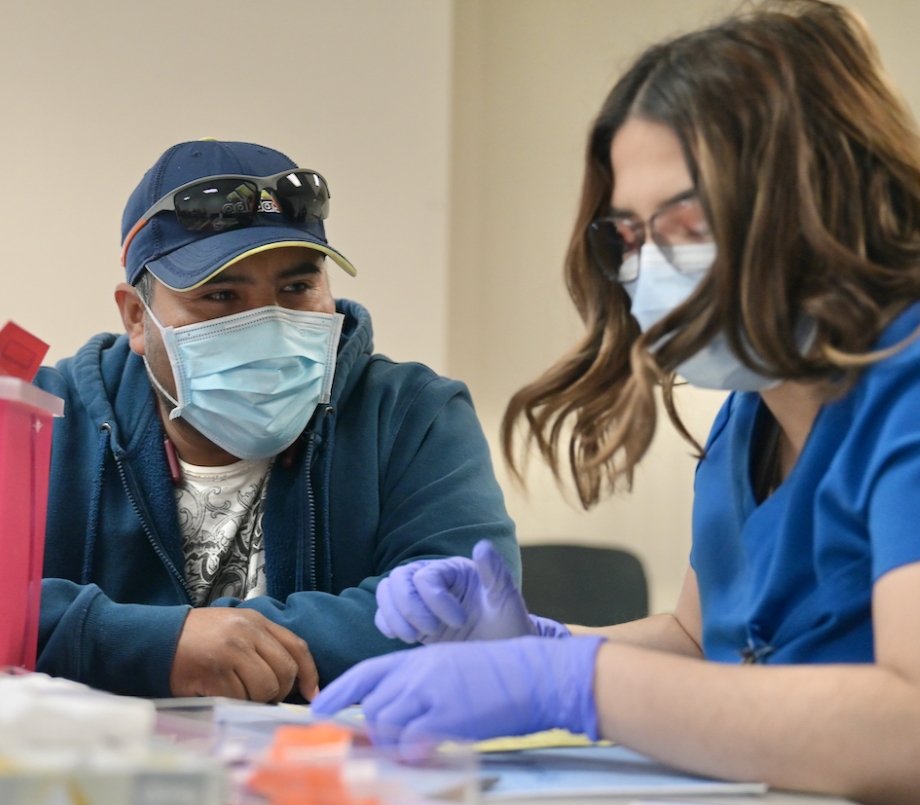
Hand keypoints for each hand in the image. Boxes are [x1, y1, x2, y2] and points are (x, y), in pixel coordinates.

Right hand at [170, 608, 318, 702]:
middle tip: (264, 696)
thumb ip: (264, 644)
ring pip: (265, 688)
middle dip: (280, 691)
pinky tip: (220, 692)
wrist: (158, 638)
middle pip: (284, 672)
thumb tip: (295, 679)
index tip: (313, 693)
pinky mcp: (215, 672)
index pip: (297, 647)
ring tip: (237, 692)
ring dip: (255, 699)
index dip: (310, 673)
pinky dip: (235, 702)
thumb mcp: (236, 627)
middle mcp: (247, 633)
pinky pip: (240, 697)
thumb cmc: (200, 637)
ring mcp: (231, 652)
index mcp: (256, 621)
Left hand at [311, 635, 603, 743]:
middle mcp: (418, 672)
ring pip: (386, 724)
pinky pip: (410, 742)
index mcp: (419, 658)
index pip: (366, 674)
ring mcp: (431, 693)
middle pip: (373, 706)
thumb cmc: (498, 674)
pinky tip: (426, 753)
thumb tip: (394, 720)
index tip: (318, 712)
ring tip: (412, 749)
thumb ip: (420, 688)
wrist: (534, 674)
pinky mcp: (446, 717)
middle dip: (372, 731)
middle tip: (384, 747)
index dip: (339, 693)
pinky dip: (411, 753)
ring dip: (392, 744)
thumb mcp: (450, 668)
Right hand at [375, 540, 567, 643]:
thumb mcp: (506, 600)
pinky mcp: (412, 621)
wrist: (503, 654)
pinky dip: (387, 624)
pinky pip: (384, 614)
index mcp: (454, 570)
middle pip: (398, 579)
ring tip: (415, 637)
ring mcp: (420, 601)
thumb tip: (482, 546)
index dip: (435, 600)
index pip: (425, 576)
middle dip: (409, 607)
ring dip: (394, 616)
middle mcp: (433, 581)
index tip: (460, 622)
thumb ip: (495, 572)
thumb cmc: (509, 624)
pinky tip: (407, 638)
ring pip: (386, 592)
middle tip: (431, 631)